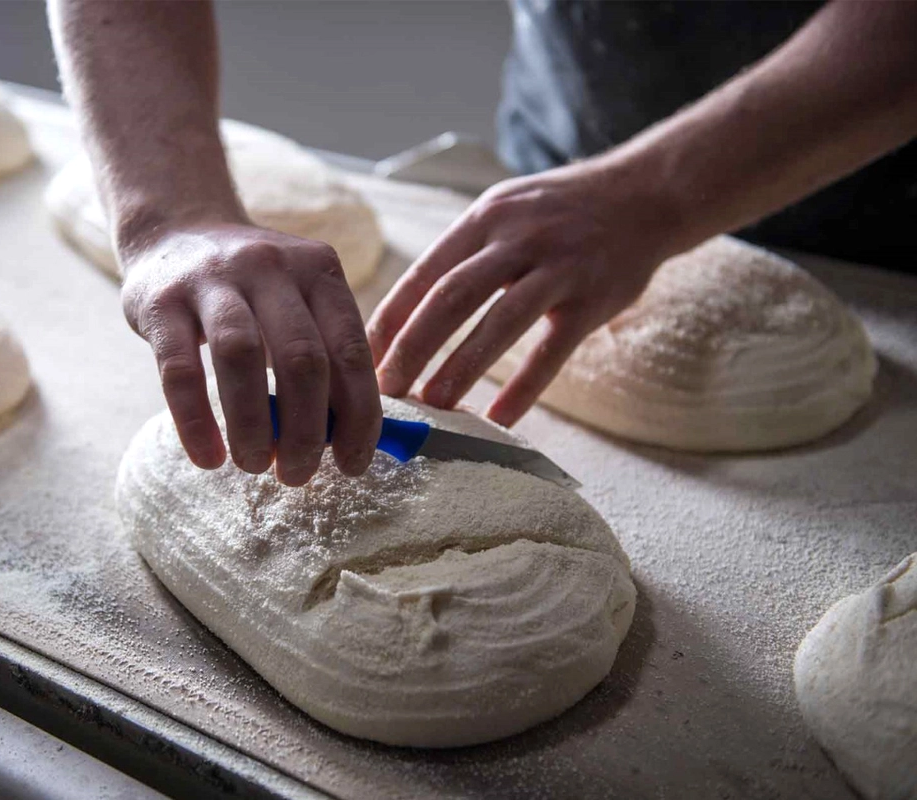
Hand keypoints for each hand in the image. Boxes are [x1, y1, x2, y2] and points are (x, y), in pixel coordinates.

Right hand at [121, 222, 382, 485]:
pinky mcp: (161, 301)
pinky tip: (209, 458)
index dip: (359, 416)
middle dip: (306, 430)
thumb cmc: (252, 289)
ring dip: (253, 425)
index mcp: (319, 270)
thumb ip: (326, 356)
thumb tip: (351, 440)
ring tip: (255, 465)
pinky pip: (179, 370)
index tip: (353, 464)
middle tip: (298, 474)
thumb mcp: (298, 300)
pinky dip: (196, 422)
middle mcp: (270, 266)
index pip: (351, 351)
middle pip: (302, 358)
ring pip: (242, 357)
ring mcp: (212, 279)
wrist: (175, 232)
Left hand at [367, 160, 679, 426]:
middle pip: (450, 297)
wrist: (647, 193)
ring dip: (459, 368)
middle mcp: (517, 238)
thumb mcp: (504, 212)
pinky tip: (499, 418)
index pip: (423, 273)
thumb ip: (461, 256)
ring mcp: (558, 267)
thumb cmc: (560, 213)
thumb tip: (404, 315)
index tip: (362, 358)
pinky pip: (552, 350)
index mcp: (484, 219)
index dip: (390, 319)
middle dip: (411, 348)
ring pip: (498, 322)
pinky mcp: (593, 299)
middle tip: (385, 391)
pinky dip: (524, 388)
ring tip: (431, 407)